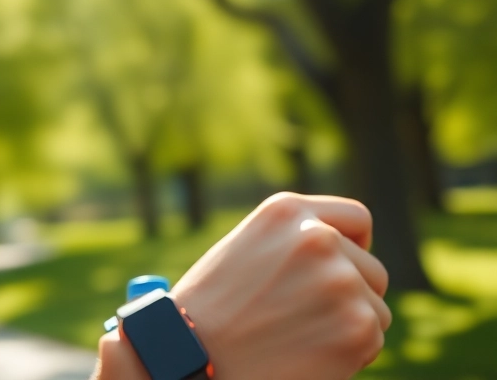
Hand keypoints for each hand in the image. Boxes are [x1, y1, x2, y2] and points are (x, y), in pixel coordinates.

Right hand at [170, 192, 390, 378]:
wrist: (192, 354)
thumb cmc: (210, 309)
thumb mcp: (246, 249)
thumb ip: (292, 242)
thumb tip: (344, 253)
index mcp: (286, 211)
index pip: (356, 219)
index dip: (353, 246)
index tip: (340, 269)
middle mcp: (319, 237)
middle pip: (371, 269)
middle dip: (351, 295)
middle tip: (305, 320)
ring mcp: (342, 280)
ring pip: (375, 308)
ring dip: (349, 326)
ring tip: (299, 339)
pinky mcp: (359, 325)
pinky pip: (373, 341)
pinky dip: (349, 356)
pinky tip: (306, 357)